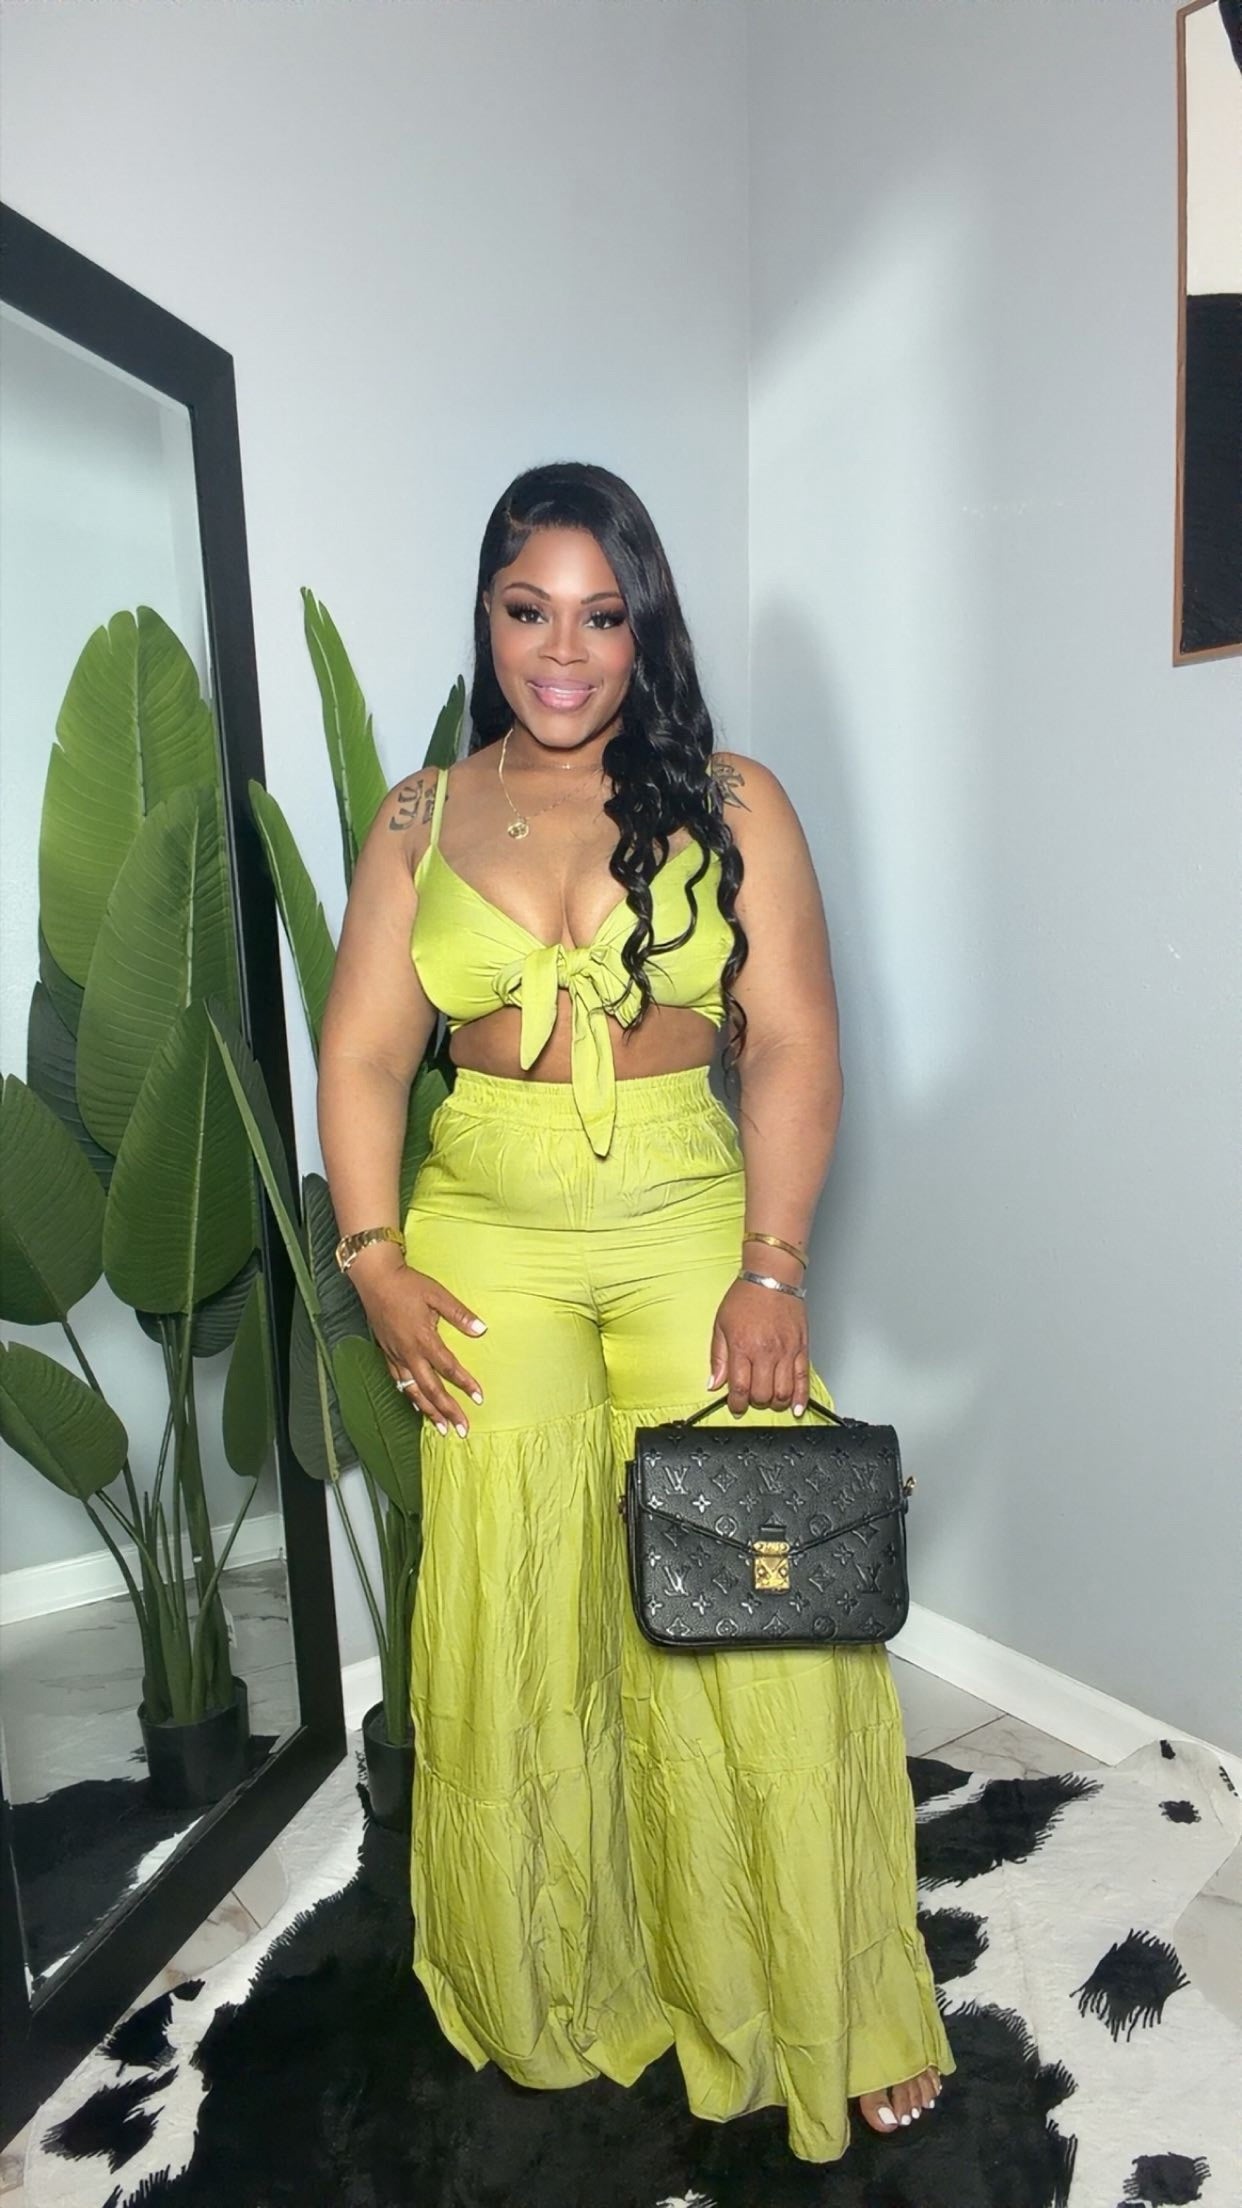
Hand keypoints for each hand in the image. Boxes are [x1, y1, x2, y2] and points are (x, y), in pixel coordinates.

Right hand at [349, 1251, 485, 1436]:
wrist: (375, 1279)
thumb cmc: (408, 1284)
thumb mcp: (437, 1294)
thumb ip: (459, 1314)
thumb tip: (481, 1329)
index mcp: (423, 1339)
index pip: (448, 1368)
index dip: (465, 1384)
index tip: (479, 1398)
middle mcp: (409, 1353)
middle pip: (431, 1389)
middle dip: (447, 1411)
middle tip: (462, 1430)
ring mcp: (396, 1355)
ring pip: (413, 1391)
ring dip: (429, 1411)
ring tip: (443, 1428)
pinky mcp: (387, 1353)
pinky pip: (399, 1382)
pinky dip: (410, 1397)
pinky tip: (418, 1405)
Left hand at [707, 1274, 808, 1417]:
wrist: (772, 1277)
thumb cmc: (746, 1297)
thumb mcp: (721, 1325)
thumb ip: (718, 1357)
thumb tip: (714, 1383)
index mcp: (743, 1347)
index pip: (739, 1388)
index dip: (736, 1404)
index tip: (734, 1406)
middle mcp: (766, 1352)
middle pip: (762, 1394)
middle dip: (754, 1403)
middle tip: (750, 1400)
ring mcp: (786, 1352)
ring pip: (783, 1393)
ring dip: (774, 1403)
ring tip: (768, 1400)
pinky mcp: (801, 1349)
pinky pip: (803, 1380)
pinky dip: (801, 1398)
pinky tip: (796, 1408)